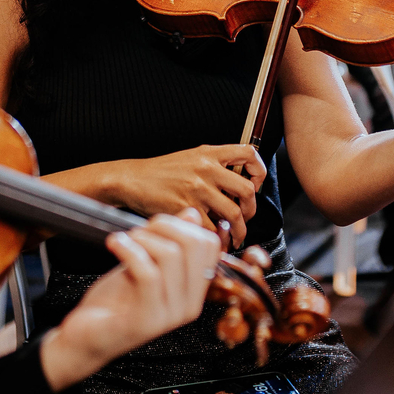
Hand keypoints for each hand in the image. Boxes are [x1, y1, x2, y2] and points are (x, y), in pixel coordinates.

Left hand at [39, 211, 219, 389]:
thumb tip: (192, 215)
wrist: (87, 336)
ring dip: (143, 238)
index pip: (210, 245)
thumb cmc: (116, 302)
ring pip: (172, 256)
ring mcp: (169, 315)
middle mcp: (189, 305)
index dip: (183, 225)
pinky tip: (115, 244)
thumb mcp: (147, 264)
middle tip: (140, 231)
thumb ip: (171, 242)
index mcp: (194, 291)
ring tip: (124, 241)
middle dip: (165, 226)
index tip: (157, 226)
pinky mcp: (146, 320)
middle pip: (196, 245)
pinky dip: (129, 250)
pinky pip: (148, 273)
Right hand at [112, 144, 266, 249]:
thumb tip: (241, 184)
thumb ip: (216, 165)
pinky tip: (216, 240)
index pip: (249, 153)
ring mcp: (197, 189)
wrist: (134, 179)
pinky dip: (218, 238)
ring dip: (239, 229)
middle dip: (252, 209)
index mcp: (210, 153)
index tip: (255, 184)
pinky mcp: (186, 208)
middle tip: (246, 217)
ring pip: (234, 213)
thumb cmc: (162, 171)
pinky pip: (212, 228)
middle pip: (247, 189)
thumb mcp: (192, 157)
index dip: (259, 170)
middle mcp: (207, 169)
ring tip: (236, 235)